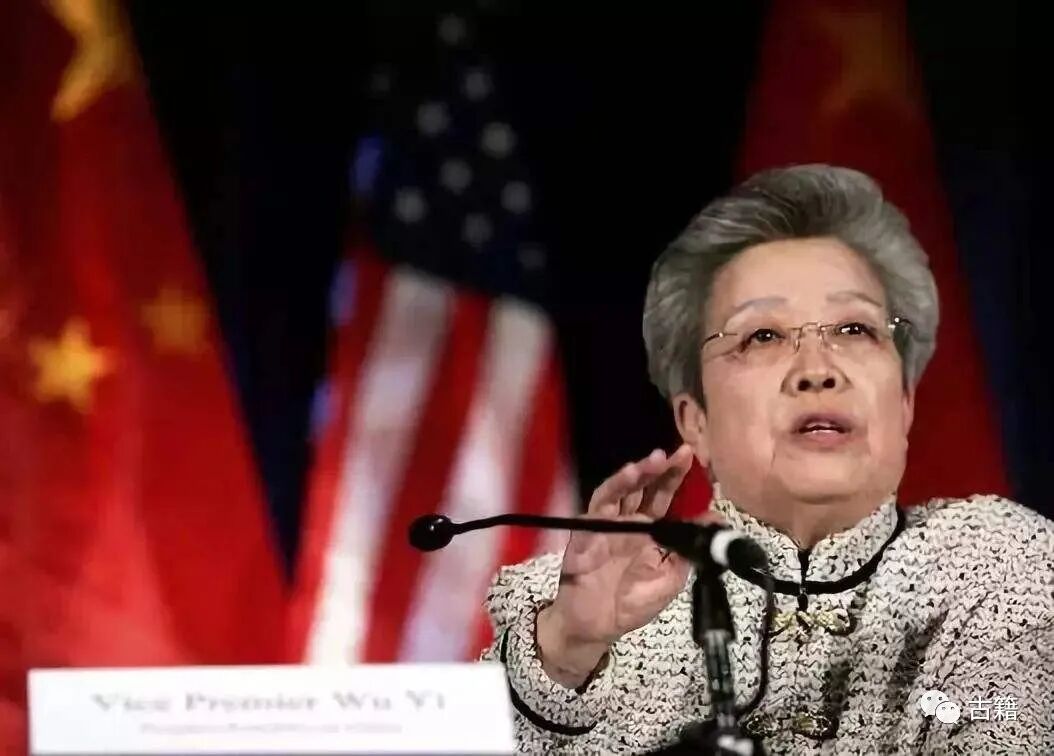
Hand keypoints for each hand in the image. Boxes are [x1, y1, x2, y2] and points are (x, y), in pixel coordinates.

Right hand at [536, 444, 719, 687]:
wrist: (596, 627)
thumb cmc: (631, 602)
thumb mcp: (671, 579)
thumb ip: (691, 550)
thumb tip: (716, 521)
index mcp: (650, 529)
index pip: (665, 496)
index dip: (677, 477)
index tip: (696, 459)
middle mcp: (628, 521)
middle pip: (645, 487)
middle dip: (661, 468)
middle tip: (681, 453)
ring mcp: (606, 524)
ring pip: (621, 490)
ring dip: (637, 474)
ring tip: (653, 460)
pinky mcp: (586, 532)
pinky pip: (598, 507)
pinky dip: (612, 491)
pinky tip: (626, 478)